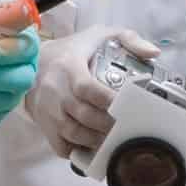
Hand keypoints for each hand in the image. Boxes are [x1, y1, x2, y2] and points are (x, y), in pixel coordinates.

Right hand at [23, 25, 155, 158]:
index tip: (127, 107)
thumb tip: (153, 52)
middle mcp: (56, 90)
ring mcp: (48, 111)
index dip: (108, 101)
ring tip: (114, 138)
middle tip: (127, 126)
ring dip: (96, 140)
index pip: (87, 88)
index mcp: (69, 67)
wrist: (32, 63)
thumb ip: (128, 39)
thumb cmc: (72, 50)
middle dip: (108, 125)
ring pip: (73, 133)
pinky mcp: (45, 125)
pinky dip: (79, 150)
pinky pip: (61, 146)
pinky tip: (94, 146)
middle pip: (83, 115)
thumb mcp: (99, 35)